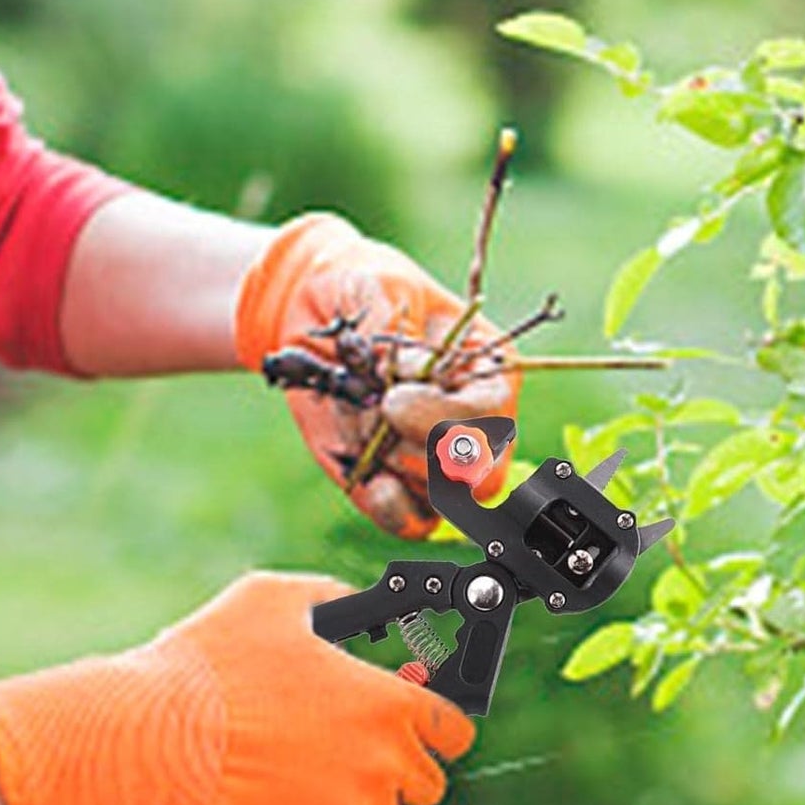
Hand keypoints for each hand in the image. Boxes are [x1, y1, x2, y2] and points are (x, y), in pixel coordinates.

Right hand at [0, 573, 475, 804]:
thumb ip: (332, 600)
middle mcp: (385, 765)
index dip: (435, 727)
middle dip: (393, 773)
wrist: (148, 740)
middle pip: (425, 787)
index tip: (412, 728)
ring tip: (307, 794)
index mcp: (388, 704)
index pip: (456, 730)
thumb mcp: (275, 600)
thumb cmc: (208, 665)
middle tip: (347, 758)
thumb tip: (357, 607)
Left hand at [234, 214, 521, 537]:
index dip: (444, 421)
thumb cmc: (359, 289)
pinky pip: (408, 520)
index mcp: (490, 371)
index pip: (493, 419)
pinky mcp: (402, 485)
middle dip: (419, 452)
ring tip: (357, 414)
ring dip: (388, 463)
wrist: (311, 313)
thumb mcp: (375, 285)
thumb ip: (392, 325)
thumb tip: (405, 373)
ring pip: (441, 500)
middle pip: (480, 477)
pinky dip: (382, 501)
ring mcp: (441, 461)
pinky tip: (358, 465)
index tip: (391, 401)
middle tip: (378, 413)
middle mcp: (478, 424)